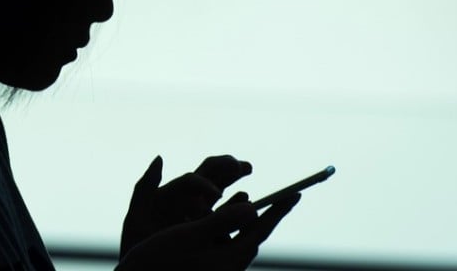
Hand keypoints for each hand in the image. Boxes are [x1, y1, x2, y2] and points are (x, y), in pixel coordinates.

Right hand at [116, 190, 300, 270]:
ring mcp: (215, 266)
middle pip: (252, 234)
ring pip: (235, 237)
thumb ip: (221, 221)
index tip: (296, 193)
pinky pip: (220, 241)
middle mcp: (227, 265)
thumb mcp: (190, 237)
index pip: (260, 229)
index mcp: (230, 259)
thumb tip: (252, 209)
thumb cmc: (161, 263)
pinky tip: (216, 212)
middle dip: (264, 214)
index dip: (279, 209)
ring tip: (248, 197)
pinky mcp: (204, 265)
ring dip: (240, 216)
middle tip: (281, 197)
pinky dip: (222, 224)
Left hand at [120, 155, 252, 257]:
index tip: (216, 194)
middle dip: (228, 168)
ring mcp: (203, 214)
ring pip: (223, 191)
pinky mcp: (212, 231)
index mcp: (172, 194)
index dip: (204, 183)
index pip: (192, 180)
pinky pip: (229, 217)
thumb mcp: (136, 218)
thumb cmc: (137, 243)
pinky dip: (240, 211)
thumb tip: (160, 157)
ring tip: (248, 184)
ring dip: (237, 183)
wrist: (144, 268)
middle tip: (245, 167)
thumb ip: (144, 188)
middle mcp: (189, 199)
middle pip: (211, 176)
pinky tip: (249, 212)